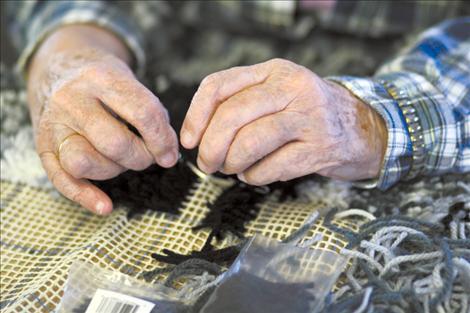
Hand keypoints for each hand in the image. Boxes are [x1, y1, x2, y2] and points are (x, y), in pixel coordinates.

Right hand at [27, 25, 177, 213]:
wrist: (60, 70)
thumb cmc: (103, 83)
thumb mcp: (129, 83)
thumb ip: (151, 114)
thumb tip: (167, 152)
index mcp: (101, 78)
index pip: (142, 113)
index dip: (163, 139)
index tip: (170, 152)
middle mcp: (72, 99)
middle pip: (114, 143)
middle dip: (141, 157)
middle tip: (148, 156)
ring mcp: (53, 123)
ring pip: (84, 163)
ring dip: (113, 170)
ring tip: (121, 160)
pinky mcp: (43, 146)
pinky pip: (61, 180)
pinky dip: (86, 197)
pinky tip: (106, 206)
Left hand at [181, 58, 386, 184]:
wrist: (363, 127)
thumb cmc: (308, 113)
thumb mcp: (278, 93)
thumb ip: (242, 102)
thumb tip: (198, 134)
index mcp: (274, 71)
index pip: (219, 85)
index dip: (195, 115)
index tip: (189, 140)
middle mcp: (292, 88)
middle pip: (232, 115)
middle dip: (211, 146)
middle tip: (207, 163)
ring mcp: (309, 118)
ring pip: (251, 142)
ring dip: (232, 163)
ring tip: (231, 169)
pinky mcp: (320, 149)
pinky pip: (272, 167)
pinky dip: (254, 176)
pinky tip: (254, 175)